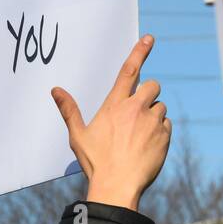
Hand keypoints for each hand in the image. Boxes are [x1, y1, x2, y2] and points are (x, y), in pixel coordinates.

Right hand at [51, 35, 170, 211]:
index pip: (129, 70)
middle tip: (137, 111)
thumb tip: (55, 90)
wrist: (118, 186)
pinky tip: (147, 146)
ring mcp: (152, 122)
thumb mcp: (78, 135)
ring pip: (160, 108)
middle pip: (152, 86)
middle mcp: (136, 108)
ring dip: (153, 116)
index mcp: (115, 105)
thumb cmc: (96, 162)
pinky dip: (160, 131)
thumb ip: (69, 110)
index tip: (149, 38)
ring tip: (138, 136)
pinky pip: (167, 125)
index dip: (140, 51)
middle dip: (148, 93)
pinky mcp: (164, 136)